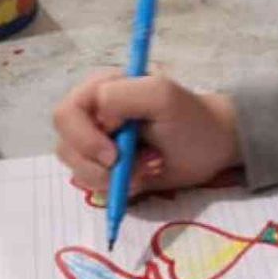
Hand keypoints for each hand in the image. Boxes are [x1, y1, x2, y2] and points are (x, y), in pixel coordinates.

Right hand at [52, 71, 241, 196]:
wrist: (211, 146)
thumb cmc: (189, 116)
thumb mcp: (161, 95)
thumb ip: (123, 95)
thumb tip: (98, 117)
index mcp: (99, 90)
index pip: (66, 114)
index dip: (85, 138)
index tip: (115, 154)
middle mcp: (92, 116)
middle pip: (66, 147)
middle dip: (100, 166)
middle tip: (138, 167)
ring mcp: (96, 145)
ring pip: (78, 170)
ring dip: (113, 179)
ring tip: (150, 167)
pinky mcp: (106, 169)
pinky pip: (93, 186)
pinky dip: (118, 188)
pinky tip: (145, 176)